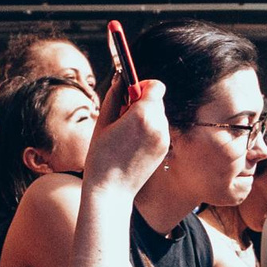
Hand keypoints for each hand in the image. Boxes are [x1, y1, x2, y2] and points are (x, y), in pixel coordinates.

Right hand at [82, 71, 170, 193]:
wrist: (111, 189)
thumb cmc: (101, 155)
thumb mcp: (103, 121)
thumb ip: (114, 96)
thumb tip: (121, 77)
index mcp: (142, 115)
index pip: (155, 86)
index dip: (142, 85)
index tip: (130, 93)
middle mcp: (158, 125)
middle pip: (157, 100)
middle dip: (142, 102)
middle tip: (122, 116)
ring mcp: (164, 138)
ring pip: (158, 115)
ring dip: (145, 116)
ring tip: (125, 133)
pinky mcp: (164, 149)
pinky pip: (159, 129)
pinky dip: (148, 130)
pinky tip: (132, 143)